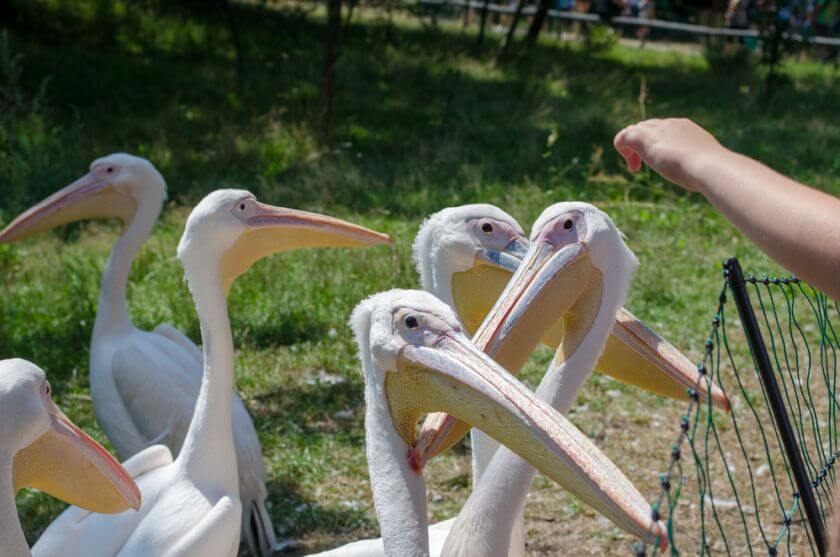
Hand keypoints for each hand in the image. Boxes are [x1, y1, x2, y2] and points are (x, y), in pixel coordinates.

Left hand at [613, 118, 728, 191]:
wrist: (708, 166)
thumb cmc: (711, 171)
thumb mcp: (706, 165)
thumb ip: (701, 166)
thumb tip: (707, 176)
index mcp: (686, 128)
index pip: (664, 129)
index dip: (658, 145)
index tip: (662, 163)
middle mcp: (670, 124)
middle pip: (647, 126)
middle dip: (642, 146)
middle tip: (643, 166)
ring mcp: (656, 130)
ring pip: (634, 131)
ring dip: (632, 150)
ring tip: (635, 168)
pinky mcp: (642, 138)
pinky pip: (622, 137)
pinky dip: (622, 150)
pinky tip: (633, 167)